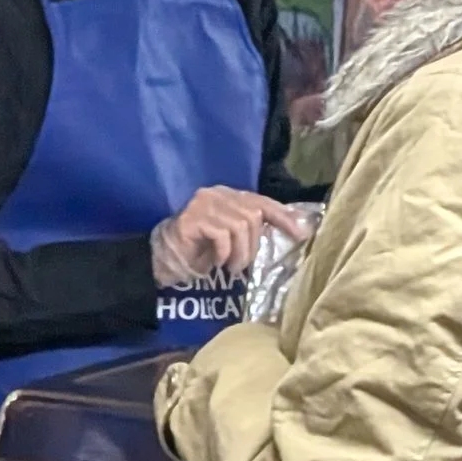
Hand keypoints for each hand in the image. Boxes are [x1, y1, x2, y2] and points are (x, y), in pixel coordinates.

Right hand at [150, 187, 305, 287]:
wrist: (161, 259)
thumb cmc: (198, 250)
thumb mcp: (232, 238)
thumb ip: (252, 229)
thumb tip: (291, 230)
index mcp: (228, 195)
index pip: (262, 201)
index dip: (283, 216)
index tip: (300, 233)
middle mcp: (216, 194)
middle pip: (253, 214)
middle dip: (254, 244)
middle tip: (244, 265)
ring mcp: (202, 203)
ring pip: (241, 225)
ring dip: (241, 252)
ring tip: (232, 267)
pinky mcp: (192, 218)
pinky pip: (222, 234)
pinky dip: (225, 252)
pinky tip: (218, 262)